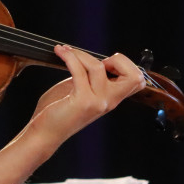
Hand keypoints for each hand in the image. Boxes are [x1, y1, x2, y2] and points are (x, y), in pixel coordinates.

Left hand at [30, 44, 145, 143]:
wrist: (46, 133)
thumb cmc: (59, 111)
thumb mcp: (81, 90)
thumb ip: (91, 77)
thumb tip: (90, 57)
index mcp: (111, 99)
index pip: (137, 81)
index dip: (125, 65)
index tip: (104, 62)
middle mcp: (109, 101)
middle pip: (134, 76)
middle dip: (118, 60)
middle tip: (95, 60)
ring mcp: (97, 102)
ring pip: (98, 67)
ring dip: (79, 54)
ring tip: (65, 51)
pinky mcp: (82, 101)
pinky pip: (79, 70)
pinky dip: (68, 57)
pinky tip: (60, 52)